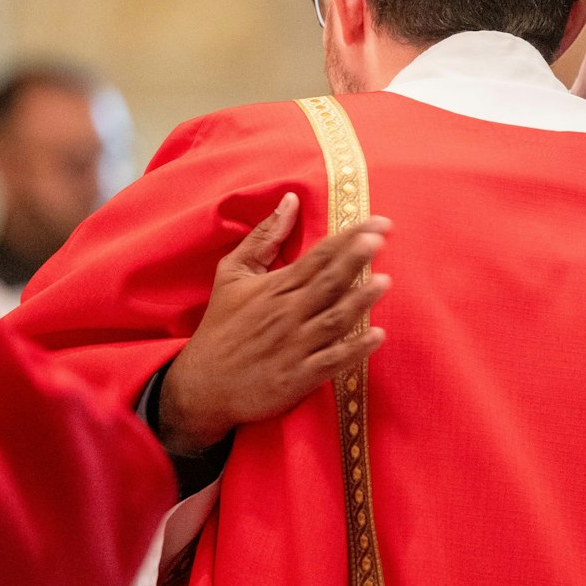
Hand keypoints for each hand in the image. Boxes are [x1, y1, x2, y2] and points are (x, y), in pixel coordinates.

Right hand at [159, 193, 390, 455]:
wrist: (201, 386)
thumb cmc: (222, 326)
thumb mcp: (232, 275)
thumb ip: (264, 237)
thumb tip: (291, 199)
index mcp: (274, 287)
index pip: (318, 256)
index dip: (348, 238)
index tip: (377, 223)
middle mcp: (287, 313)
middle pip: (327, 282)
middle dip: (354, 260)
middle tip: (380, 239)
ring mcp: (293, 346)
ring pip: (332, 319)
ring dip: (359, 301)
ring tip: (384, 282)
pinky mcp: (297, 377)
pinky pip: (331, 360)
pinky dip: (354, 349)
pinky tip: (377, 336)